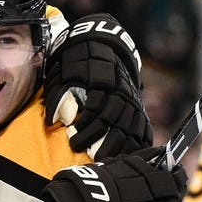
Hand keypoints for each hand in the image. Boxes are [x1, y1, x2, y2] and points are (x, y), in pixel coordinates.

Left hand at [43, 13, 152, 159]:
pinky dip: (137, 143)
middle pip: (113, 121)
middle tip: (83, 150)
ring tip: (101, 157)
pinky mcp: (140, 108)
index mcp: (103, 82)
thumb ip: (59, 96)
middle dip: (97, 138)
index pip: (96, 109)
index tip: (72, 137)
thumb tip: (57, 120)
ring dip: (116, 145)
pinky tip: (126, 153)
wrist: (104, 44)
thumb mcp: (64, 72)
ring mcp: (134, 101)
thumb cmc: (78, 62)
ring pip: (130, 128)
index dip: (84, 127)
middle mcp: (122, 92)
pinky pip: (144, 129)